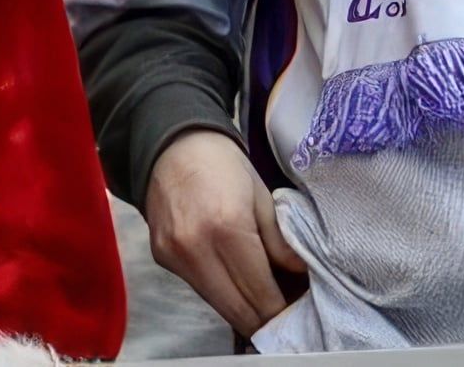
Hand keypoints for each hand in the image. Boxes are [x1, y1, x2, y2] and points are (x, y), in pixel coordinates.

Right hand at [144, 128, 305, 336]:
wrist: (171, 144)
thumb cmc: (224, 165)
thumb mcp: (262, 197)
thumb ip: (281, 243)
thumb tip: (302, 278)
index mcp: (227, 228)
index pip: (261, 295)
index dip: (284, 312)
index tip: (301, 312)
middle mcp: (195, 248)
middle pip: (238, 311)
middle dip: (266, 319)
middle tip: (287, 314)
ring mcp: (174, 256)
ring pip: (218, 306)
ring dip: (244, 311)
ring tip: (265, 301)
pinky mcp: (161, 257)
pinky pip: (200, 289)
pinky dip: (222, 293)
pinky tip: (236, 282)